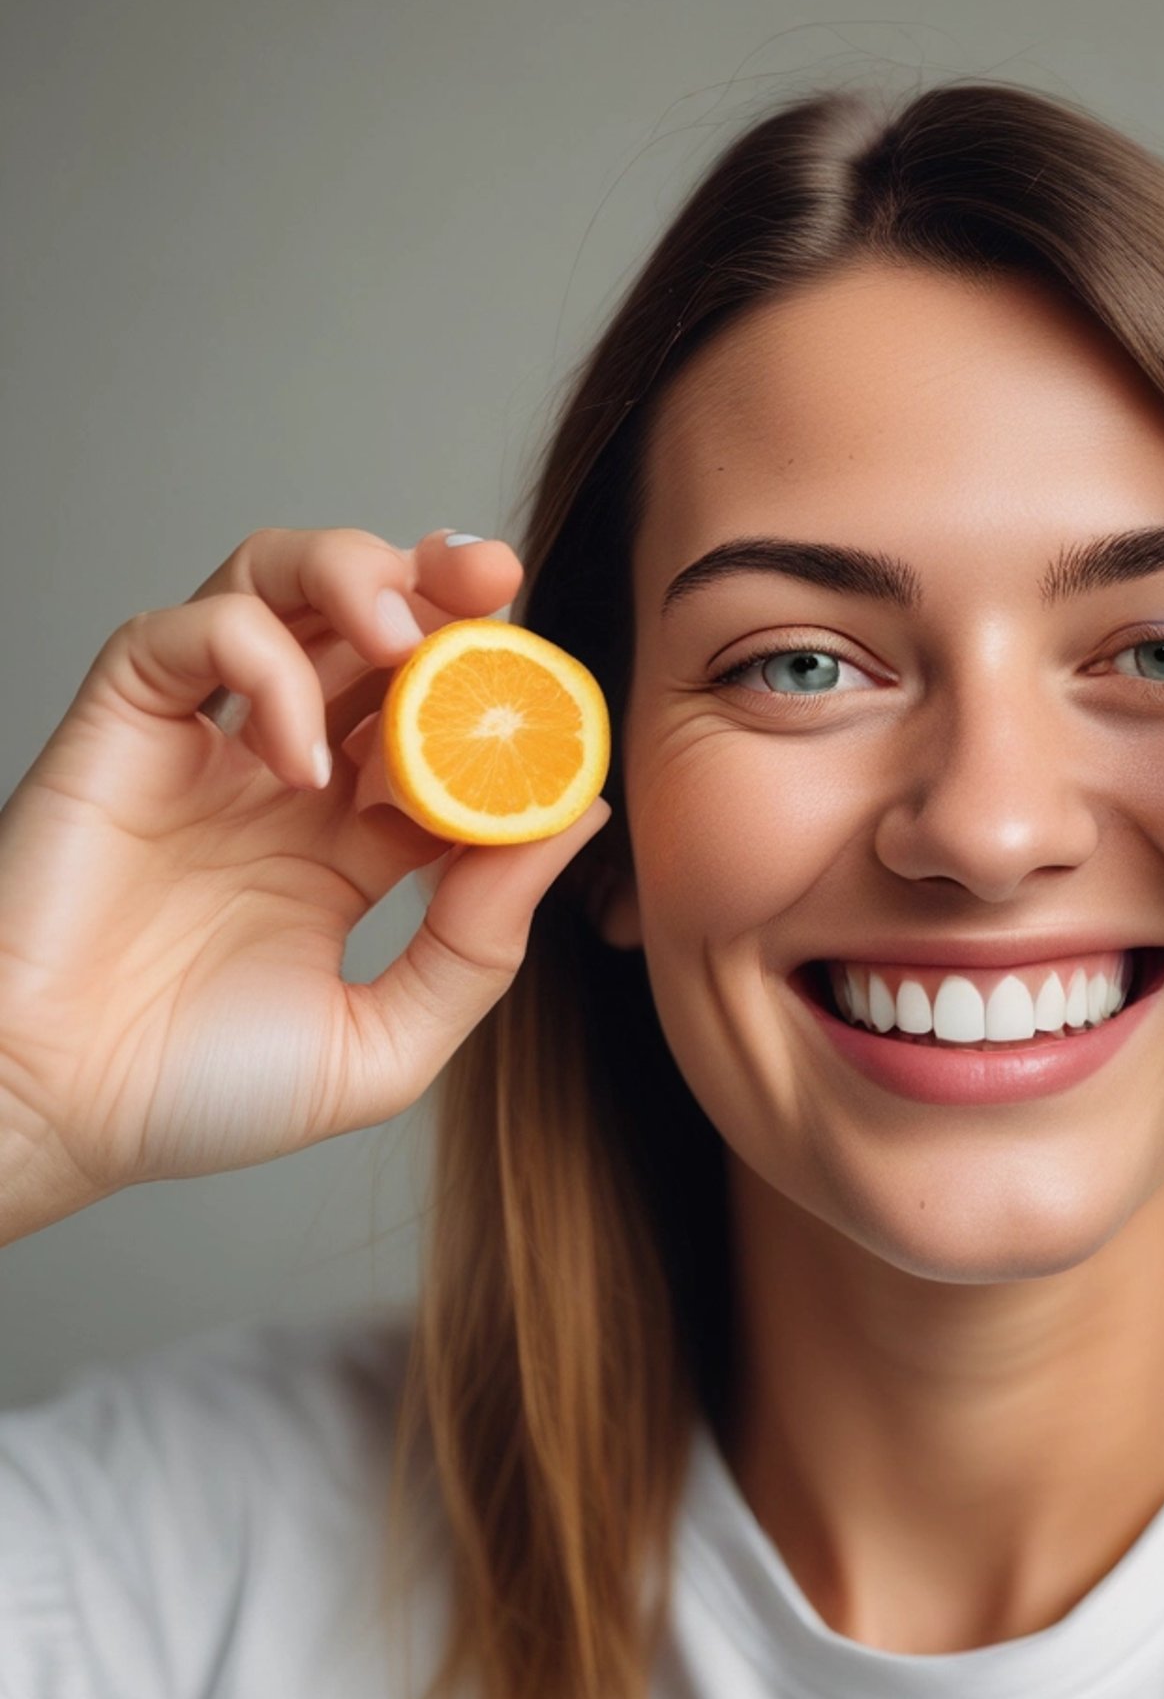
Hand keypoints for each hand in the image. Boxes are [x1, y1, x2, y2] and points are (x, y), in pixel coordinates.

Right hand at [0, 527, 611, 1205]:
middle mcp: (282, 774)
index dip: (499, 688)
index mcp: (351, 840)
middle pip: (370, 626)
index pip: (445, 723)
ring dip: (352, 578)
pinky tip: (299, 756)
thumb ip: (481, 943)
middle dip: (439, 584)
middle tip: (495, 581)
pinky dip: (255, 659)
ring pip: (275, 587)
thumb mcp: (381, 1043)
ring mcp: (202, 746)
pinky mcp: (118, 729)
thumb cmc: (197, 1094)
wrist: (51, 1121)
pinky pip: (184, 636)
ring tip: (405, 636)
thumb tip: (575, 819)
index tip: (555, 687)